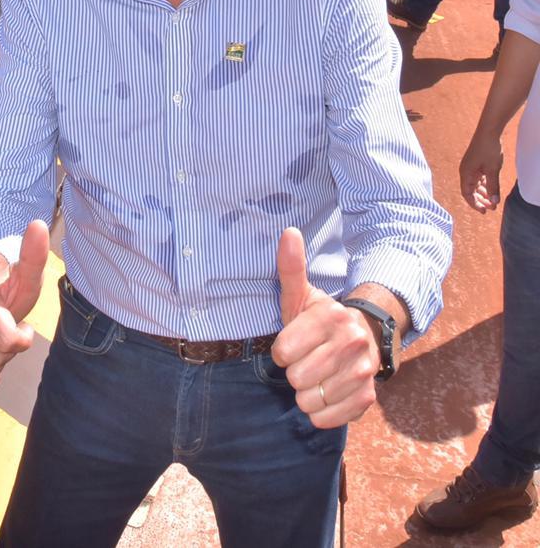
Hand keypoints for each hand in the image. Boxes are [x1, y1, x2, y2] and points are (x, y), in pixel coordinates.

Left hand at [270, 228, 380, 428]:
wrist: (362, 341)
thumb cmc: (319, 321)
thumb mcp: (302, 295)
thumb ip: (291, 267)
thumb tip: (288, 231)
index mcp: (331, 317)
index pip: (282, 351)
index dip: (282, 351)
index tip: (293, 343)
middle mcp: (352, 343)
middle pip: (295, 377)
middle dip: (294, 371)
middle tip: (307, 359)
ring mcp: (363, 372)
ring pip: (308, 399)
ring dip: (306, 393)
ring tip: (317, 376)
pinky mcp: (368, 398)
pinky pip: (326, 418)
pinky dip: (320, 412)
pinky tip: (326, 394)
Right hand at [460, 130, 503, 212]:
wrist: (488, 131)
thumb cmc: (488, 149)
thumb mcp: (493, 170)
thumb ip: (493, 187)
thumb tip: (494, 202)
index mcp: (466, 173)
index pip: (467, 194)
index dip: (475, 204)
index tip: (485, 211)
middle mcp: (465, 171)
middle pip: (470, 191)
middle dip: (480, 200)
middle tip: (491, 208)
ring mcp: (470, 167)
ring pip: (475, 185)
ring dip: (483, 193)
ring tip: (493, 200)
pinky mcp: (476, 163)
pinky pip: (478, 178)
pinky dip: (484, 185)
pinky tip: (491, 188)